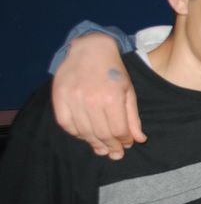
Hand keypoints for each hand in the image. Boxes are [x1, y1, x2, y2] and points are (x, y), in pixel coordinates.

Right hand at [51, 34, 144, 158]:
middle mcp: (91, 99)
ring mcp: (73, 98)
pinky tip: (85, 136)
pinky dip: (76, 133)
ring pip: (83, 131)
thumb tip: (139, 140)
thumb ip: (133, 118)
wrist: (90, 49)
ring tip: (102, 148)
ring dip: (94, 143)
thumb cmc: (114, 71)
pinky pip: (66, 124)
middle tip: (115, 154)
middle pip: (101, 133)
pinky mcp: (59, 97)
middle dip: (110, 146)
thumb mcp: (129, 92)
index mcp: (111, 97)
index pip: (118, 130)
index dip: (124, 141)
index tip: (127, 144)